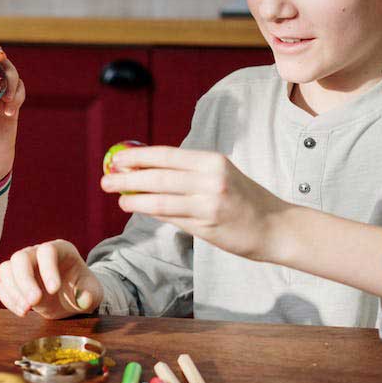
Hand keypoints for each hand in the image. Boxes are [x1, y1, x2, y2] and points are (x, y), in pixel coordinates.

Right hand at [0, 239, 102, 318]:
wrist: (72, 297)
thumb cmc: (83, 290)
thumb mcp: (94, 293)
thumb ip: (90, 295)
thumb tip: (82, 299)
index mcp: (60, 250)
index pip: (47, 251)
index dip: (48, 269)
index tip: (54, 290)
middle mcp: (37, 253)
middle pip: (21, 258)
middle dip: (25, 281)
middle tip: (34, 303)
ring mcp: (23, 266)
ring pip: (6, 269)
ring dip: (13, 291)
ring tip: (27, 310)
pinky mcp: (14, 281)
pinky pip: (2, 286)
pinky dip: (8, 299)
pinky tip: (23, 312)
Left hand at [100, 145, 290, 261]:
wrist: (276, 227)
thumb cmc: (244, 201)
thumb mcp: (220, 177)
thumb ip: (187, 174)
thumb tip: (146, 173)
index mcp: (213, 161)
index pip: (167, 155)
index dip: (138, 156)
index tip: (117, 158)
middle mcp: (211, 178)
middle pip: (159, 175)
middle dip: (128, 177)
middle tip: (106, 178)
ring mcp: (210, 202)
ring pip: (161, 198)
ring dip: (134, 197)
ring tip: (116, 197)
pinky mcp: (208, 224)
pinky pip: (171, 216)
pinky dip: (150, 211)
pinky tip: (135, 208)